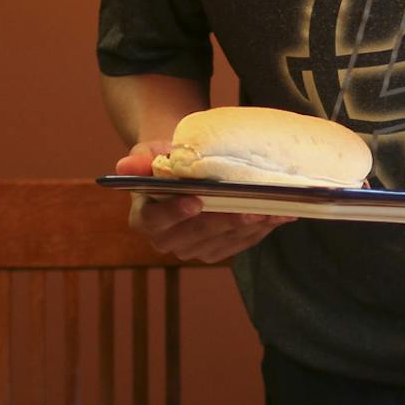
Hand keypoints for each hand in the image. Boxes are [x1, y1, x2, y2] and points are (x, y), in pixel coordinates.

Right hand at [117, 142, 292, 262]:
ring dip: (250, 227)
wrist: (186, 170)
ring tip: (273, 209)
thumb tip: (123, 167)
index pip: (156, 221)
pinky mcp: (218, 251)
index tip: (196, 201)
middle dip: (225, 222)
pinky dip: (263, 230)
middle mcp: (166, 241)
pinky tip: (282, 215)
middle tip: (250, 208)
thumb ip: (140, 160)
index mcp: (144, 219)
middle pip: (196, 235)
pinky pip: (241, 244)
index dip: (175, 213)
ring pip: (223, 243)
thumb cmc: (167, 159)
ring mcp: (194, 250)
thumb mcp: (151, 153)